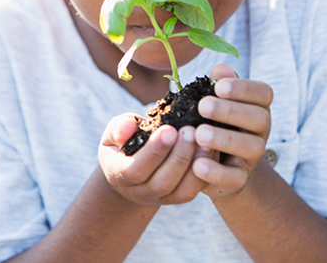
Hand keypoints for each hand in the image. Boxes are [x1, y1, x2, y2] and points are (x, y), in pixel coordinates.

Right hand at [98, 114, 212, 205]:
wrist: (132, 166)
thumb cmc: (124, 141)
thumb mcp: (114, 132)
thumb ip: (119, 128)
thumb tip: (127, 129)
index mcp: (119, 176)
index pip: (136, 170)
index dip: (154, 152)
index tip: (170, 130)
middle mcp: (140, 193)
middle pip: (162, 183)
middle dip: (179, 157)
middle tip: (191, 131)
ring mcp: (161, 199)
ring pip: (182, 192)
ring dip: (195, 165)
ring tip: (205, 140)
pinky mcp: (179, 197)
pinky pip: (195, 190)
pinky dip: (206, 171)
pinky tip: (211, 149)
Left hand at [192, 64, 272, 199]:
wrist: (214, 163)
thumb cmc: (213, 120)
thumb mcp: (215, 101)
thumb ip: (219, 84)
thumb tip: (222, 70)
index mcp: (256, 106)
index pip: (263, 93)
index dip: (244, 88)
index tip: (218, 87)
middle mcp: (260, 130)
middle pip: (259, 118)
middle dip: (231, 111)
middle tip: (203, 107)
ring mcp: (253, 156)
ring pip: (251, 147)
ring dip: (225, 139)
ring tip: (199, 134)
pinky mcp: (240, 179)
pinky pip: (235, 178)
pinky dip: (217, 172)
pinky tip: (197, 164)